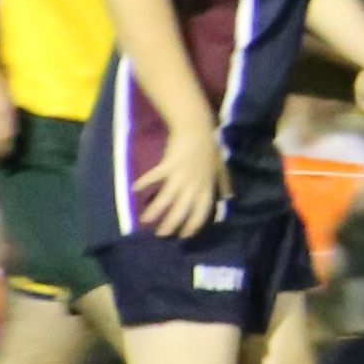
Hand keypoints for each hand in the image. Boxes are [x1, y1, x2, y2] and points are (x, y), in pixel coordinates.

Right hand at [134, 119, 229, 237]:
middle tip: (161, 235)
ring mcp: (180, 176)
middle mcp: (194, 185)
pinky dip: (144, 182)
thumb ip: (224, 183)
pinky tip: (134, 190)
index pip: (201, 212)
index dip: (193, 225)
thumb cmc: (209, 147)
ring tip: (144, 220)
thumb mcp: (220, 167)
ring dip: (155, 210)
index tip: (184, 235)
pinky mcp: (168, 165)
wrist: (197, 128)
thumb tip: (229, 197)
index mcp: (206, 187)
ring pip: (167, 198)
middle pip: (182, 210)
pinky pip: (154, 177)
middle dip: (171, 224)